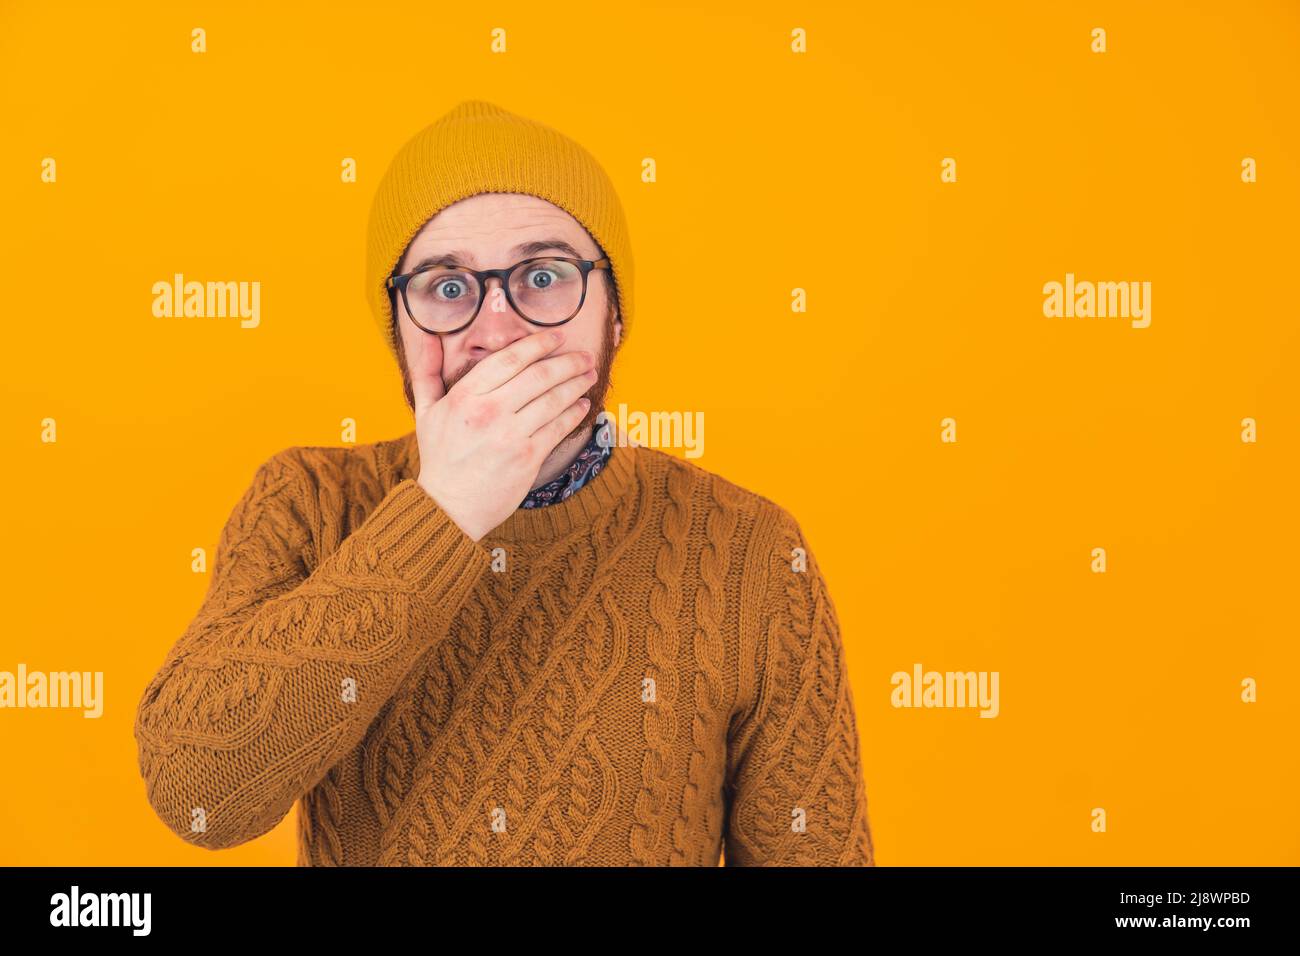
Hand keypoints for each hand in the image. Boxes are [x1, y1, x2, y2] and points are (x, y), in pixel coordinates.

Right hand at [410, 328, 596, 541]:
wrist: (450, 506)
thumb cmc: (440, 457)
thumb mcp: (425, 411)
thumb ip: (426, 370)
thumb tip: (425, 335)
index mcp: (465, 397)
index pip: (509, 359)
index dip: (539, 343)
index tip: (558, 336)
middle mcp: (489, 412)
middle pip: (539, 376)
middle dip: (568, 362)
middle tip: (585, 355)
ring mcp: (511, 436)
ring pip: (553, 400)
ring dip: (577, 384)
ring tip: (589, 374)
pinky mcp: (528, 458)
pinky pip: (558, 428)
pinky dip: (574, 413)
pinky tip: (583, 404)